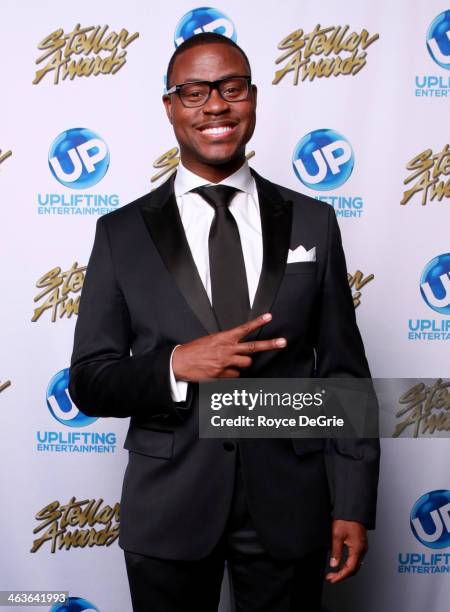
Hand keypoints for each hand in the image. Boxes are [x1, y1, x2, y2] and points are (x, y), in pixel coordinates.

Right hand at [172, 313, 286, 381]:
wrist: (180, 362)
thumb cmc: (194, 350)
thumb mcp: (211, 340)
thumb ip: (226, 343)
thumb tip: (237, 348)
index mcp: (224, 338)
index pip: (244, 329)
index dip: (258, 322)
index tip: (269, 317)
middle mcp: (227, 349)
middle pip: (253, 347)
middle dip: (270, 344)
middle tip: (282, 342)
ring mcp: (225, 362)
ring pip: (246, 364)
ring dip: (241, 364)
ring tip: (230, 362)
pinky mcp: (222, 374)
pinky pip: (235, 375)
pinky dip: (231, 374)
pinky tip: (221, 371)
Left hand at [325, 519, 367, 583]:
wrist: (352, 510)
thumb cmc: (346, 520)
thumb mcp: (337, 535)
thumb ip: (335, 551)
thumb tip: (334, 564)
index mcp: (357, 549)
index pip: (350, 569)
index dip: (340, 576)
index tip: (332, 579)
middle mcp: (362, 550)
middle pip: (353, 569)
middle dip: (342, 575)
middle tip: (331, 577)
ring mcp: (362, 547)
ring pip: (355, 564)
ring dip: (345, 570)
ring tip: (334, 573)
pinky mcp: (360, 544)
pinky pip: (355, 558)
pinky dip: (348, 564)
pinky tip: (341, 563)